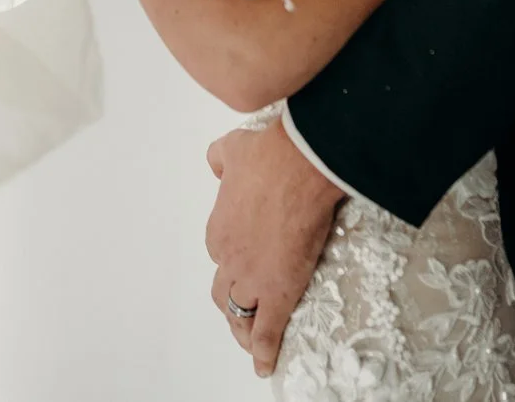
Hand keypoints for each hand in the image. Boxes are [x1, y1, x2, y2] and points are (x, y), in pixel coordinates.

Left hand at [205, 119, 342, 377]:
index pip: (220, 253)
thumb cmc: (268, 156)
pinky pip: (267, 330)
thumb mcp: (230, 149)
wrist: (297, 166)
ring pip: (239, 312)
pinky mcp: (278, 290)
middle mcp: (228, 256)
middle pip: (223, 289)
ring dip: (243, 329)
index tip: (242, 263)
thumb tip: (217, 165)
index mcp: (219, 227)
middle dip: (231, 301)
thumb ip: (219, 160)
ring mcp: (251, 276)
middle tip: (241, 310)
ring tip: (249, 343)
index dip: (231, 260)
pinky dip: (264, 350)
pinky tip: (264, 365)